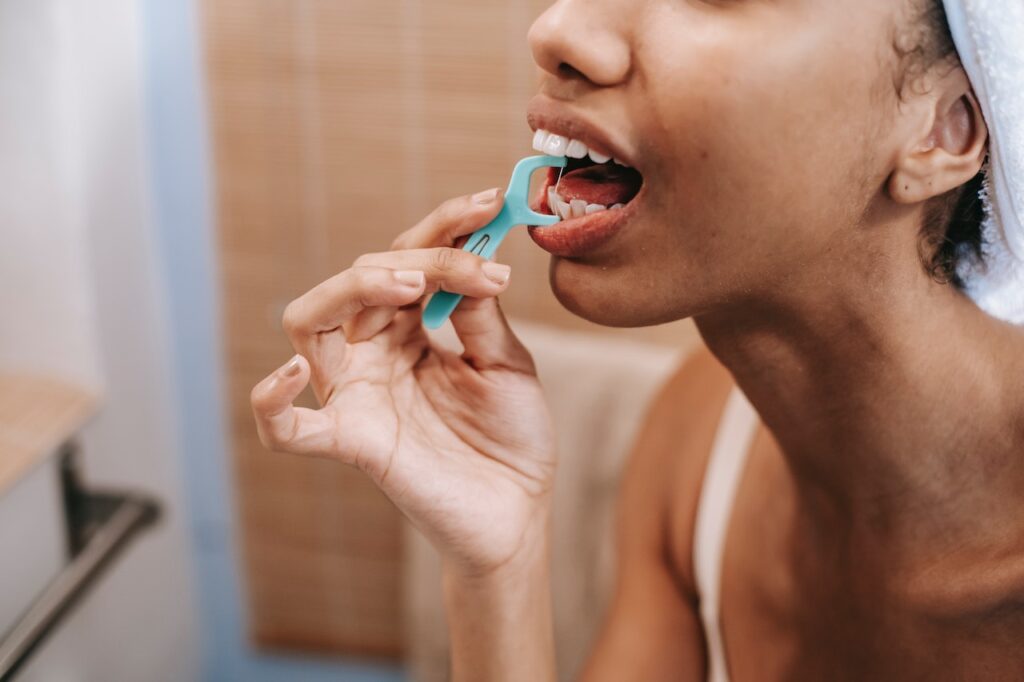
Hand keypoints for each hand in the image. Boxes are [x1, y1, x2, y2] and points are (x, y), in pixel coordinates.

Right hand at [250, 188, 555, 574]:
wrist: (519, 511)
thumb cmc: (511, 438)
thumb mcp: (506, 361)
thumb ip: (477, 312)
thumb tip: (467, 256)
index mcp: (411, 328)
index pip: (409, 259)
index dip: (445, 226)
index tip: (490, 202)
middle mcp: (374, 351)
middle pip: (362, 276)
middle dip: (423, 256)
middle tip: (482, 268)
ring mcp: (357, 393)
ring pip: (311, 320)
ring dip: (355, 287)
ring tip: (413, 285)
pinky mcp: (352, 440)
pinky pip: (287, 427)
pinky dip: (272, 402)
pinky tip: (290, 374)